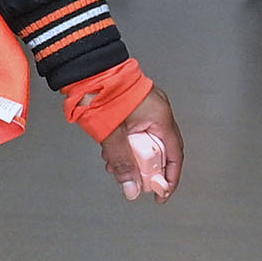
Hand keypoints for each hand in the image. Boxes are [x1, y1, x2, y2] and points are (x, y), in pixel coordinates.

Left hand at [102, 84, 183, 203]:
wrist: (87, 67)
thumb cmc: (102, 91)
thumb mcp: (111, 134)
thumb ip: (122, 162)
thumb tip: (132, 188)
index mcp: (160, 117)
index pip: (174, 155)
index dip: (170, 177)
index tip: (162, 193)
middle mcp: (158, 111)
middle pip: (160, 149)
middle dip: (147, 169)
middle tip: (135, 181)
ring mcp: (147, 106)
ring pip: (146, 140)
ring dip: (133, 156)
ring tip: (115, 165)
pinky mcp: (134, 104)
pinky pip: (137, 130)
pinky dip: (127, 143)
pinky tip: (111, 149)